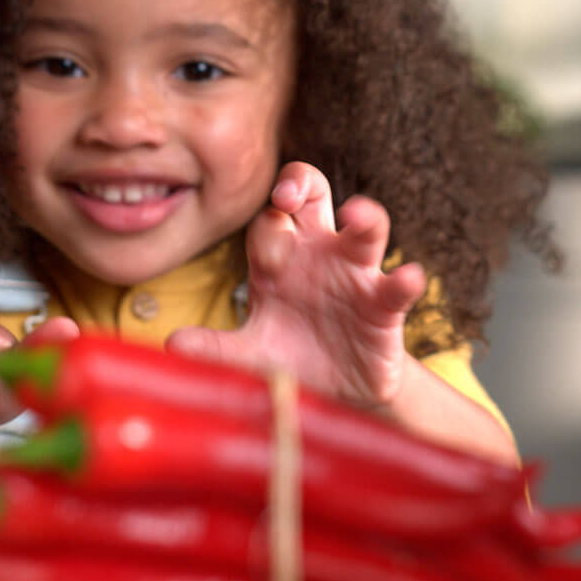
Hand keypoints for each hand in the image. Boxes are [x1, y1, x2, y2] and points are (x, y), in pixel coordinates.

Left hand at [166, 162, 425, 408]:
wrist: (334, 396)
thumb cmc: (288, 358)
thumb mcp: (248, 353)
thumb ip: (214, 348)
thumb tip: (172, 345)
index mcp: (277, 258)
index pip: (267, 219)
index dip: (266, 228)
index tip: (266, 259)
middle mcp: (316, 254)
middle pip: (312, 193)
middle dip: (300, 184)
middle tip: (288, 198)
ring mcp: (355, 276)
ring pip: (365, 228)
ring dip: (365, 216)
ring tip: (358, 215)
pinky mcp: (384, 307)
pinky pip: (397, 286)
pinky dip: (406, 280)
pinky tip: (409, 277)